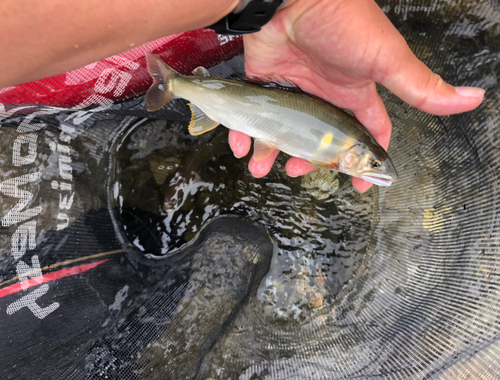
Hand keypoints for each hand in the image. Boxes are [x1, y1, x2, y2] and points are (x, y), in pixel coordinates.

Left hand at [229, 0, 484, 191]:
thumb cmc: (343, 24)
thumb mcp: (386, 60)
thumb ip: (421, 87)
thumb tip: (471, 99)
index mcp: (355, 94)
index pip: (366, 134)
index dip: (363, 160)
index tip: (357, 183)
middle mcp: (324, 96)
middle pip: (318, 140)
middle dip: (309, 160)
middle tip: (297, 171)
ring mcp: (293, 89)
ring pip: (283, 132)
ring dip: (272, 153)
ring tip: (261, 167)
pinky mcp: (264, 80)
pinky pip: (254, 113)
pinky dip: (244, 132)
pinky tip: (241, 146)